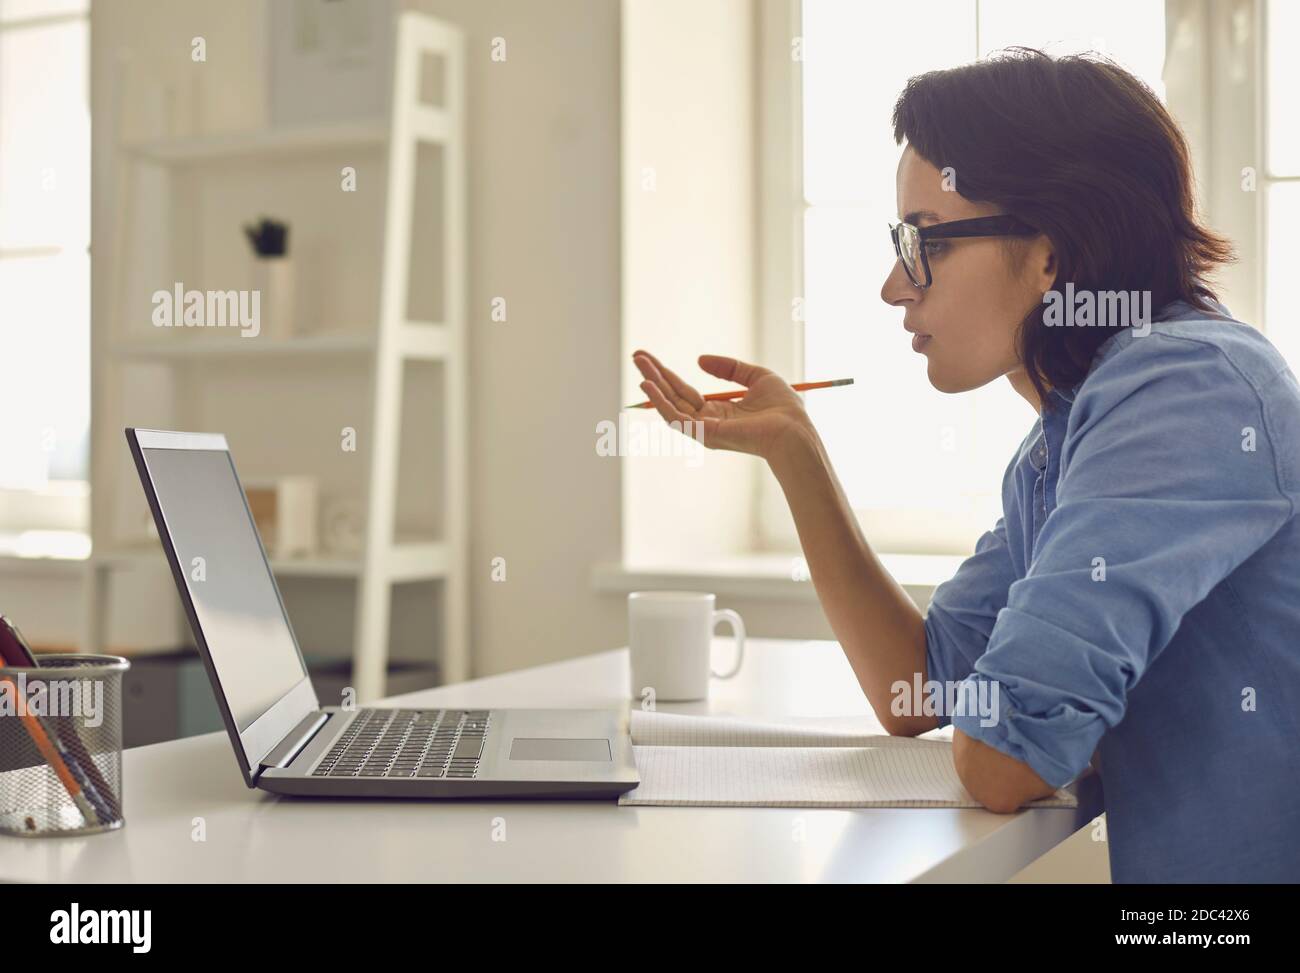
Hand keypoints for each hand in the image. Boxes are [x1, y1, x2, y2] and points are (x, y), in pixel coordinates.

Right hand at [631, 350, 812, 460]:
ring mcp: (703, 430)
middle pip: (673, 396)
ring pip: (670, 405)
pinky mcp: (704, 434)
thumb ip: (729, 368)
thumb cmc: (783, 409)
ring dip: (652, 383)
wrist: (794, 430)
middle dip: (653, 375)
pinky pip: (675, 417)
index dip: (667, 374)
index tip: (650, 357)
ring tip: (638, 363)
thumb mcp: (756, 376)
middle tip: (635, 354)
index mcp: (718, 411)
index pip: (685, 391)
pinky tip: (648, 384)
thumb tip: (699, 360)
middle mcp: (707, 422)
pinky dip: (659, 400)